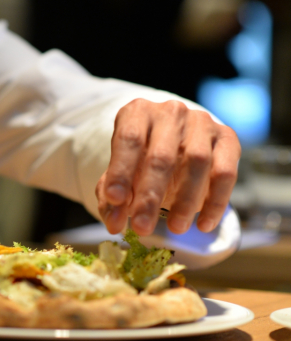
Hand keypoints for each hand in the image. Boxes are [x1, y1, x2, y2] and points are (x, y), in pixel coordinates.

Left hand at [96, 99, 239, 235]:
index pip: (128, 139)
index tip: (114, 200)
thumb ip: (113, 197)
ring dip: (185, 201)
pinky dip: (216, 201)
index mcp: (137, 112)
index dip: (120, 171)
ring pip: (197, 162)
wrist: (175, 141)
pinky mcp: (227, 137)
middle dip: (150, 196)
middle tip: (142, 228)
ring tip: (175, 228)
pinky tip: (204, 224)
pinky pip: (225, 171)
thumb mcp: (121, 173)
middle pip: (161, 156)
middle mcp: (170, 112)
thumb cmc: (140, 160)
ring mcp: (201, 122)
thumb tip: (114, 224)